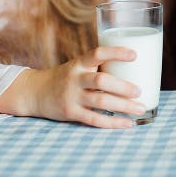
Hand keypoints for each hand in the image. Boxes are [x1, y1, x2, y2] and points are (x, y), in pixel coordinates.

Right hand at [0, 46, 145, 127]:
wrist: (35, 92)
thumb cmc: (65, 78)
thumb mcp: (78, 66)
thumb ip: (98, 68)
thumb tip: (133, 70)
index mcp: (79, 63)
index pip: (98, 53)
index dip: (117, 53)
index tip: (135, 55)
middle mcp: (75, 78)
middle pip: (101, 81)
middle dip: (123, 87)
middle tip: (139, 91)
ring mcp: (72, 97)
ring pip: (101, 102)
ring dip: (123, 106)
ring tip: (140, 108)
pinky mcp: (71, 113)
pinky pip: (94, 119)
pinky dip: (113, 122)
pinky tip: (127, 123)